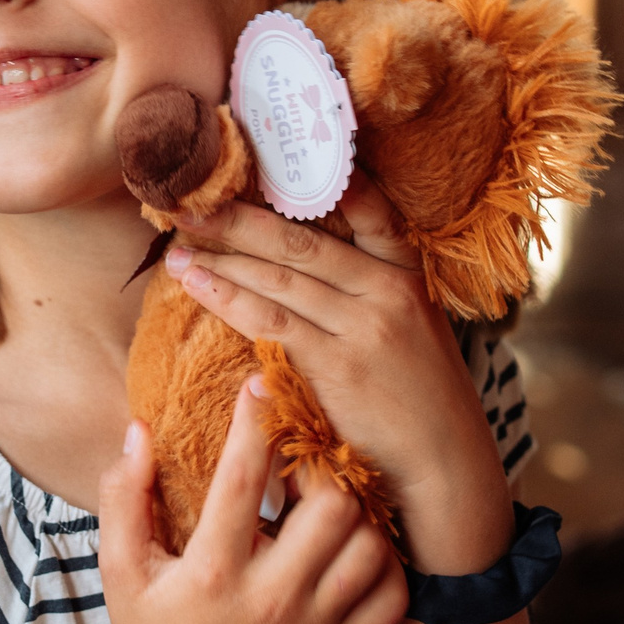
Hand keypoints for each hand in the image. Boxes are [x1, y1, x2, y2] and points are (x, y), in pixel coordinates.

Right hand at [97, 376, 405, 623]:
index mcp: (212, 574)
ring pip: (372, 548)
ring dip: (357, 516)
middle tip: (304, 461)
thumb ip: (123, 497)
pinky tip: (354, 552)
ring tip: (328, 504)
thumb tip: (139, 429)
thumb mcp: (118, 568)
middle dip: (322, 470)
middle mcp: (270, 601)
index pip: (244, 479)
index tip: (260, 384)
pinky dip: (385, 567)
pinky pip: (392, 598)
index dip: (255, 421)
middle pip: (334, 508)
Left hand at [164, 178, 512, 571]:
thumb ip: (374, 297)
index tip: (267, 156)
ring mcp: (364, 325)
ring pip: (279, 276)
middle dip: (240, 216)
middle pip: (303, 238)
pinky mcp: (337, 363)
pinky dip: (227, 297)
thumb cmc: (422, 405)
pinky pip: (270, 319)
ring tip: (178, 240)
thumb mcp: (416, 334)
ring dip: (221, 254)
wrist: (446, 467)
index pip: (368, 207)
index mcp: (409, 276)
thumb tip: (306, 268)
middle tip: (191, 195)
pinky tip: (195, 283)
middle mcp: (389, 290)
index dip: (318, 177)